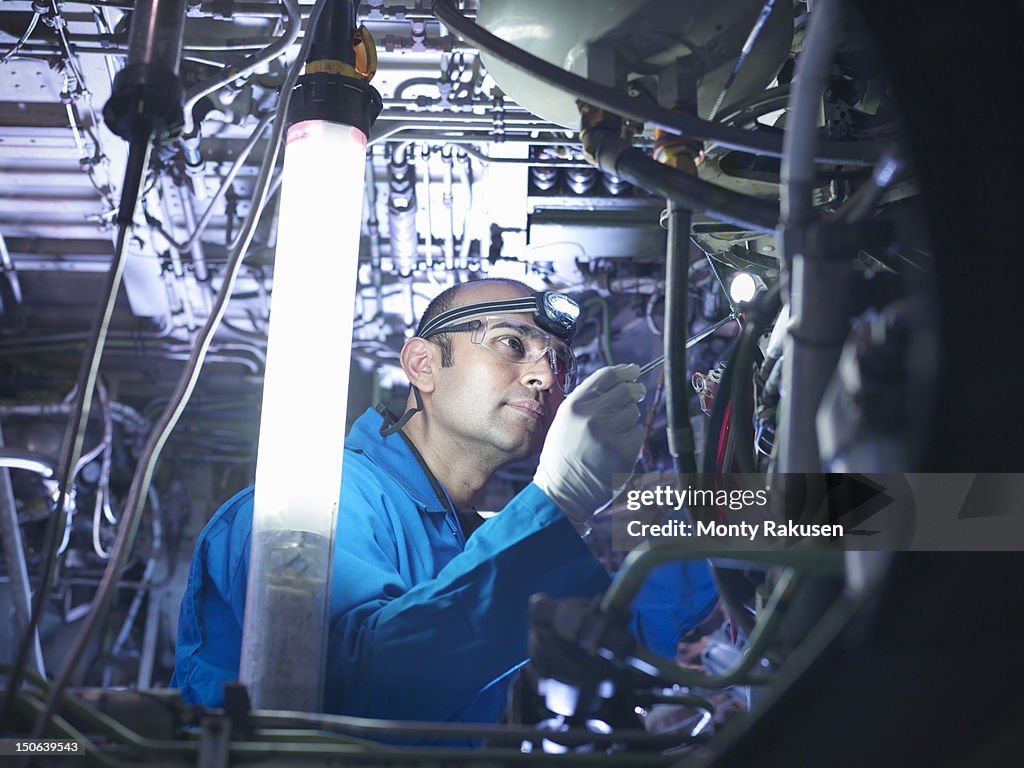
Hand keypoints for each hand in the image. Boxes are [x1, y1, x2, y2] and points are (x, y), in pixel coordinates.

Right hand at [533, 364, 645, 533]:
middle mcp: (591, 416)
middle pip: (625, 391)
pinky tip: (616, 450)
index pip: (606, 376)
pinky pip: (638, 434)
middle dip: (634, 391)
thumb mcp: (565, 421)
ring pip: (633, 413)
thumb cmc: (563, 457)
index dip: (624, 371)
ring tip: (613, 435)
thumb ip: (588, 402)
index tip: (634, 371)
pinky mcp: (623, 451)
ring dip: (629, 421)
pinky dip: (631, 440)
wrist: (562, 491)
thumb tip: (621, 383)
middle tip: (639, 393)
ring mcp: (608, 433)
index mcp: (574, 406)